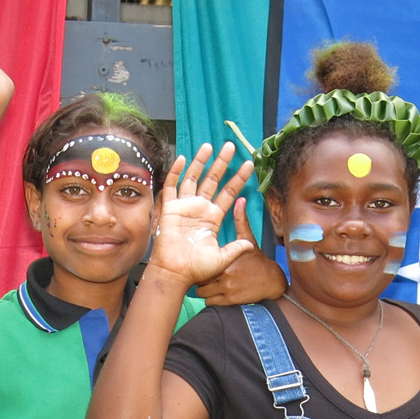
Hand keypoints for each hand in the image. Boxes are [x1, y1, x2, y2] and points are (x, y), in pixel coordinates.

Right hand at [147, 144, 256, 288]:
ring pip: (193, 178)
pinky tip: (183, 158)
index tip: (248, 164)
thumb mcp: (222, 258)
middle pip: (213, 180)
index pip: (229, 193)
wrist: (175, 273)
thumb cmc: (197, 269)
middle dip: (221, 162)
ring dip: (201, 162)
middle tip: (230, 146)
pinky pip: (172, 187)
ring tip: (210, 146)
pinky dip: (176, 172)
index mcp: (213, 217)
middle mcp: (200, 208)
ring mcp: (184, 207)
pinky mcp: (170, 209)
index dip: (239, 178)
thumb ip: (235, 248)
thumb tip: (250, 244)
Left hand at [194, 198, 286, 305]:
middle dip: (199, 278)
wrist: (271, 280)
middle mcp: (225, 275)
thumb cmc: (257, 259)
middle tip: (203, 275)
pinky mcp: (230, 301)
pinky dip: (210, 300)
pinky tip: (216, 294)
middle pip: (199, 279)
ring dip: (203, 291)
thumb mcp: (249, 239)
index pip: (202, 262)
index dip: (199, 263)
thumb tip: (240, 199)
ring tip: (209, 285)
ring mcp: (227, 290)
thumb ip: (241, 220)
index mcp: (227, 258)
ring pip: (202, 294)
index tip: (200, 262)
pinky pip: (210, 303)